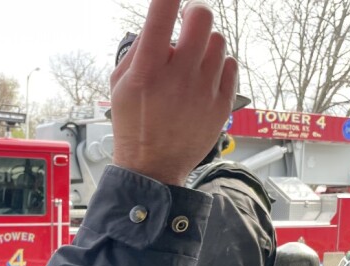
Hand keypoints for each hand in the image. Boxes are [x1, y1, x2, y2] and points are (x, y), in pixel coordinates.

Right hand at [109, 0, 237, 185]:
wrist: (152, 167)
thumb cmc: (134, 124)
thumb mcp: (119, 84)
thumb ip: (137, 49)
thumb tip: (159, 23)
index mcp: (147, 70)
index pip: (161, 15)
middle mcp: (178, 77)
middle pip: (201, 18)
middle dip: (193, 12)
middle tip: (186, 19)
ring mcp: (204, 90)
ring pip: (217, 41)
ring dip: (204, 43)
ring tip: (192, 60)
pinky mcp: (221, 104)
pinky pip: (230, 64)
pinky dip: (218, 66)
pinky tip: (203, 78)